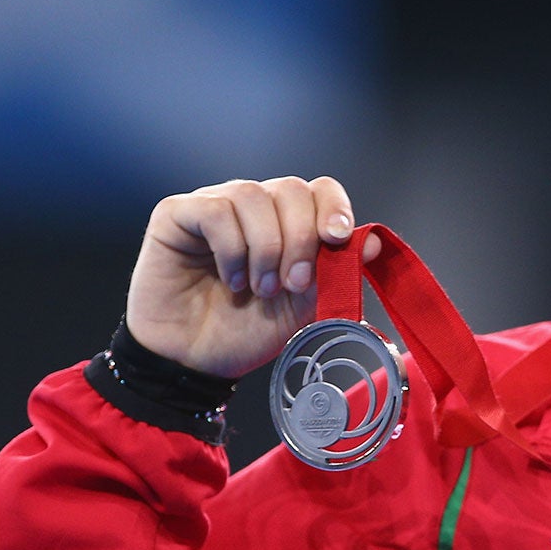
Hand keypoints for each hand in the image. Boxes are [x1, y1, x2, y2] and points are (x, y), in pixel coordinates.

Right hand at [124, 175, 380, 378]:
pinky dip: (231, 249)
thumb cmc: (248, 330)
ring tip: (260, 289)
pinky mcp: (177, 214)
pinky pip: (215, 211)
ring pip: (253, 195)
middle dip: (301, 239)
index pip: (319, 189)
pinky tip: (231, 280)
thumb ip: (337, 273)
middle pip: (291, 189)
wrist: (197, 360)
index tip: (337, 239)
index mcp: (288, 222)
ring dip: (266, 249)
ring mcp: (215, 205)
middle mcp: (253, 207)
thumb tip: (372, 242)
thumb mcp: (307, 305)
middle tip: (293, 284)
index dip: (333, 208)